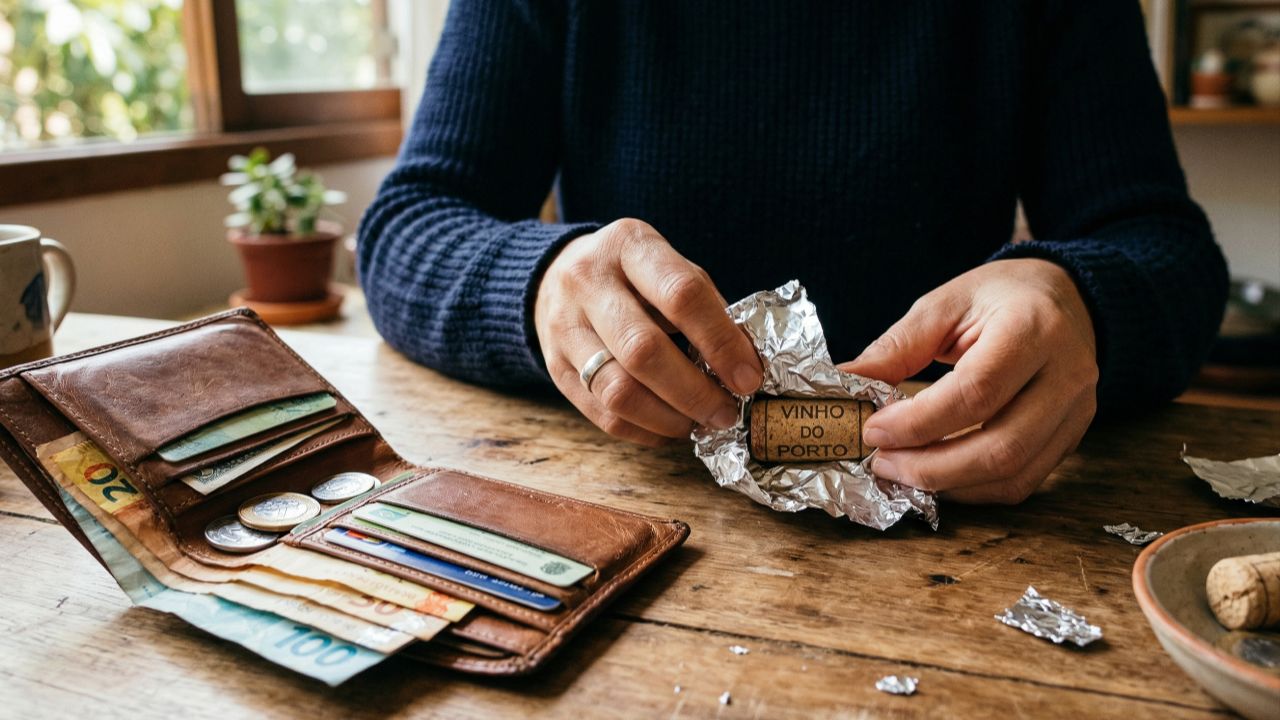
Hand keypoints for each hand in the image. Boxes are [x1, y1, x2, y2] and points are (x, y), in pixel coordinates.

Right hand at [534, 218, 762, 445]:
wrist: (556, 274)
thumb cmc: (632, 275)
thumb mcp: (669, 266)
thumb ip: (705, 306)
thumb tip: (744, 366)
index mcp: (629, 246)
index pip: (680, 294)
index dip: (720, 341)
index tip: (748, 376)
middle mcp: (587, 282)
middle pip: (643, 350)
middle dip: (695, 391)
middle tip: (727, 412)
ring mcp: (564, 327)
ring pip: (618, 391)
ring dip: (669, 418)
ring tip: (700, 423)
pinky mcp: (555, 367)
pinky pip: (602, 414)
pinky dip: (645, 429)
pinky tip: (670, 427)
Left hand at [839, 258, 1097, 503]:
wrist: (1064, 297)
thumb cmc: (999, 297)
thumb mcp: (944, 305)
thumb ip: (897, 346)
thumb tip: (844, 381)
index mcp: (1033, 328)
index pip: (976, 391)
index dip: (919, 421)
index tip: (874, 429)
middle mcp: (1066, 375)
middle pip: (1001, 446)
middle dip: (932, 467)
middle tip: (882, 462)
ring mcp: (1076, 412)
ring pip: (1014, 473)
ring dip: (950, 484)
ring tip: (901, 472)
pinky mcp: (1072, 437)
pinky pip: (1023, 481)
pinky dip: (975, 489)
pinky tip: (937, 476)